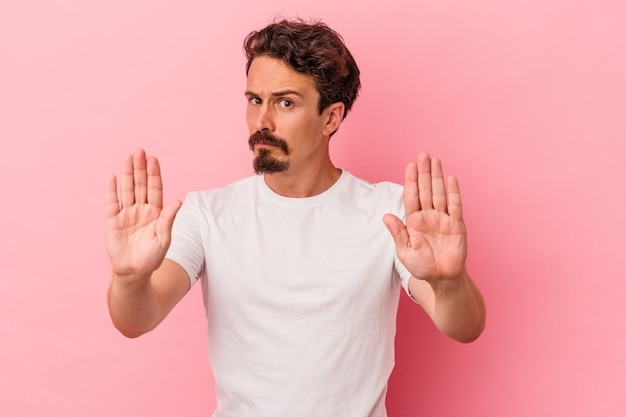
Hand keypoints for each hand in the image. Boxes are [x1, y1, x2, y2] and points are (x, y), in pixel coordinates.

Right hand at [105, 148, 181, 278]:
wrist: (134, 273)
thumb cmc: (152, 258)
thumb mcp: (163, 239)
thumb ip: (168, 219)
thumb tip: (178, 201)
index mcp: (156, 213)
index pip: (155, 189)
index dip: (154, 174)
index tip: (154, 159)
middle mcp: (142, 210)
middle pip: (141, 185)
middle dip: (140, 168)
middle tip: (140, 151)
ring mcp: (127, 214)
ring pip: (127, 189)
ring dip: (127, 173)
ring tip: (127, 157)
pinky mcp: (113, 221)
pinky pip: (112, 203)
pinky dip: (111, 190)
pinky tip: (112, 176)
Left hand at [384, 153, 466, 282]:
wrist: (442, 279)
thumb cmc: (421, 267)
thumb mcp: (405, 252)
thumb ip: (397, 233)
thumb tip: (385, 216)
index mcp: (414, 221)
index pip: (411, 196)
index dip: (411, 181)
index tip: (410, 165)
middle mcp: (428, 216)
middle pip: (425, 190)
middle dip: (424, 173)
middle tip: (423, 155)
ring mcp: (443, 219)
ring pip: (439, 193)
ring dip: (437, 177)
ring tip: (435, 160)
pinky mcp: (456, 225)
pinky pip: (455, 205)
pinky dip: (453, 192)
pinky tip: (451, 179)